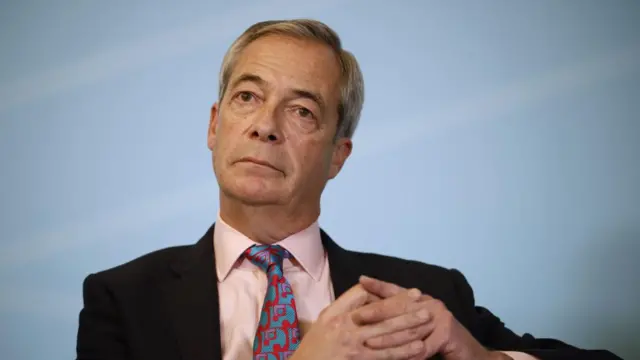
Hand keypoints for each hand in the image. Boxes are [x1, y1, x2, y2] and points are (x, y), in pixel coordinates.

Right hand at [290, 283, 432, 359]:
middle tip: (426, 304)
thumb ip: (345, 304)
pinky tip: (418, 347)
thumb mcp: (325, 318)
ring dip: (410, 328)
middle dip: (406, 309)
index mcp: (339, 314)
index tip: (412, 292)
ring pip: (388, 334)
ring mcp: (354, 346)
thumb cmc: (315, 343)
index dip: (392, 296)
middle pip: (382, 315)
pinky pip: (386, 356)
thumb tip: (367, 290)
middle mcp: (347, 327)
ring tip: (427, 322)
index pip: (369, 300)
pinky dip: (403, 351)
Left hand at [359, 275, 502, 359]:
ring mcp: (441, 317)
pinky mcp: (448, 334)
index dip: (379, 285)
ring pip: (408, 328)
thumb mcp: (418, 326)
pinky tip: (397, 359)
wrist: (471, 354)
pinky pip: (423, 347)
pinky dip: (409, 355)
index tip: (361, 279)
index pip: (398, 291)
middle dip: (376, 311)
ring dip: (387, 337)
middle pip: (400, 307)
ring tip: (368, 342)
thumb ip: (401, 319)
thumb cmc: (440, 342)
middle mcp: (431, 304)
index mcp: (423, 300)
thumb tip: (372, 314)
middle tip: (355, 316)